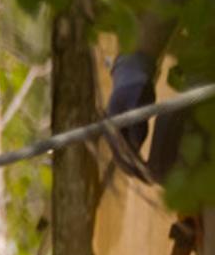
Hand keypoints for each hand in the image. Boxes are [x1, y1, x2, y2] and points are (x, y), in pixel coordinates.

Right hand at [114, 54, 160, 177]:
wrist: (131, 74)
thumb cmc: (135, 84)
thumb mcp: (138, 98)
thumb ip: (135, 121)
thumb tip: (133, 144)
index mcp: (112, 123)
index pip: (118, 148)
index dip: (127, 162)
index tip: (137, 173)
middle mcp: (112, 128)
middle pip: (118, 153)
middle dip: (129, 168)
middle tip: (142, 180)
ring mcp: (117, 128)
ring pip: (122, 151)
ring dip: (130, 164)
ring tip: (141, 177)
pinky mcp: (124, 127)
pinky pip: (127, 145)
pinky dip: (132, 155)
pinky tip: (139, 163)